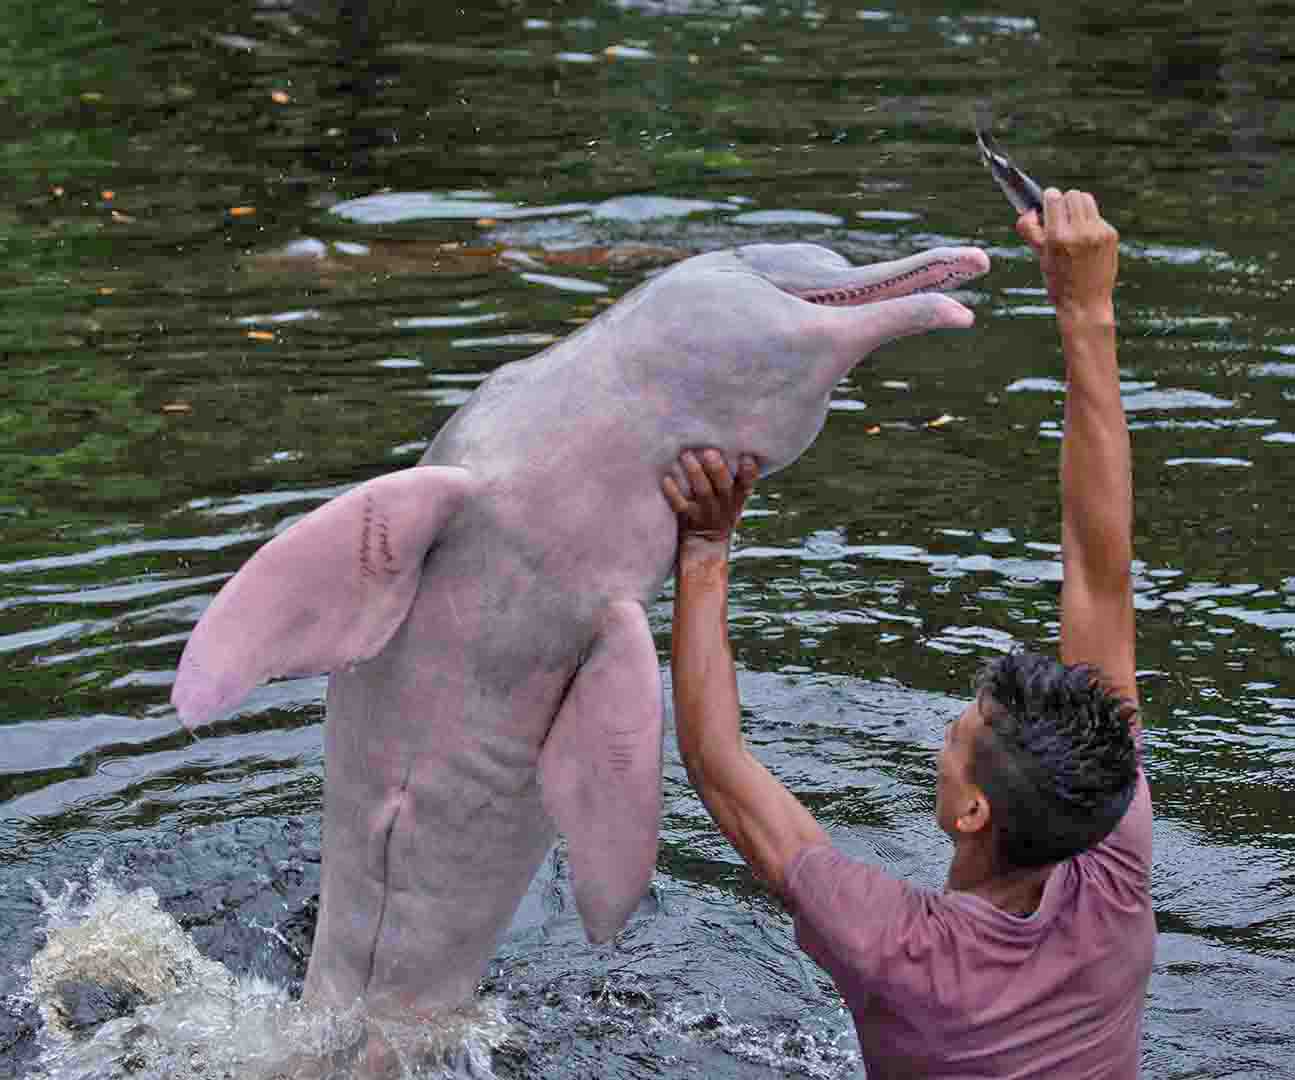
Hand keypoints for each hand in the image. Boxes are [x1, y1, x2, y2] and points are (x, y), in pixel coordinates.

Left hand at [662, 449, 758, 554]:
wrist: (707, 545)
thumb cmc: (721, 510)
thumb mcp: (734, 499)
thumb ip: (736, 478)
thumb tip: (736, 448)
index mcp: (737, 498)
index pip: (747, 484)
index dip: (749, 472)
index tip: (746, 458)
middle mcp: (724, 505)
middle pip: (724, 486)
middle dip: (717, 469)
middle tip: (709, 452)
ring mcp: (706, 512)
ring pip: (703, 492)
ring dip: (695, 473)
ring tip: (686, 455)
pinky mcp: (689, 518)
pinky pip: (681, 505)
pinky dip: (673, 492)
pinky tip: (666, 479)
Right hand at [1016, 189, 1117, 324]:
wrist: (1085, 304)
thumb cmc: (1058, 282)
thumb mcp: (1039, 256)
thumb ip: (1030, 230)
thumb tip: (1030, 209)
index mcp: (1058, 237)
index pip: (1054, 197)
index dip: (1048, 200)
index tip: (1046, 207)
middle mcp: (1080, 231)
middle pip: (1072, 194)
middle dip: (1064, 203)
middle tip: (1059, 218)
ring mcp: (1098, 232)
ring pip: (1087, 200)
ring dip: (1078, 207)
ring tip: (1073, 225)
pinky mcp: (1111, 235)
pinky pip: (1097, 216)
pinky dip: (1089, 222)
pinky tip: (1086, 241)